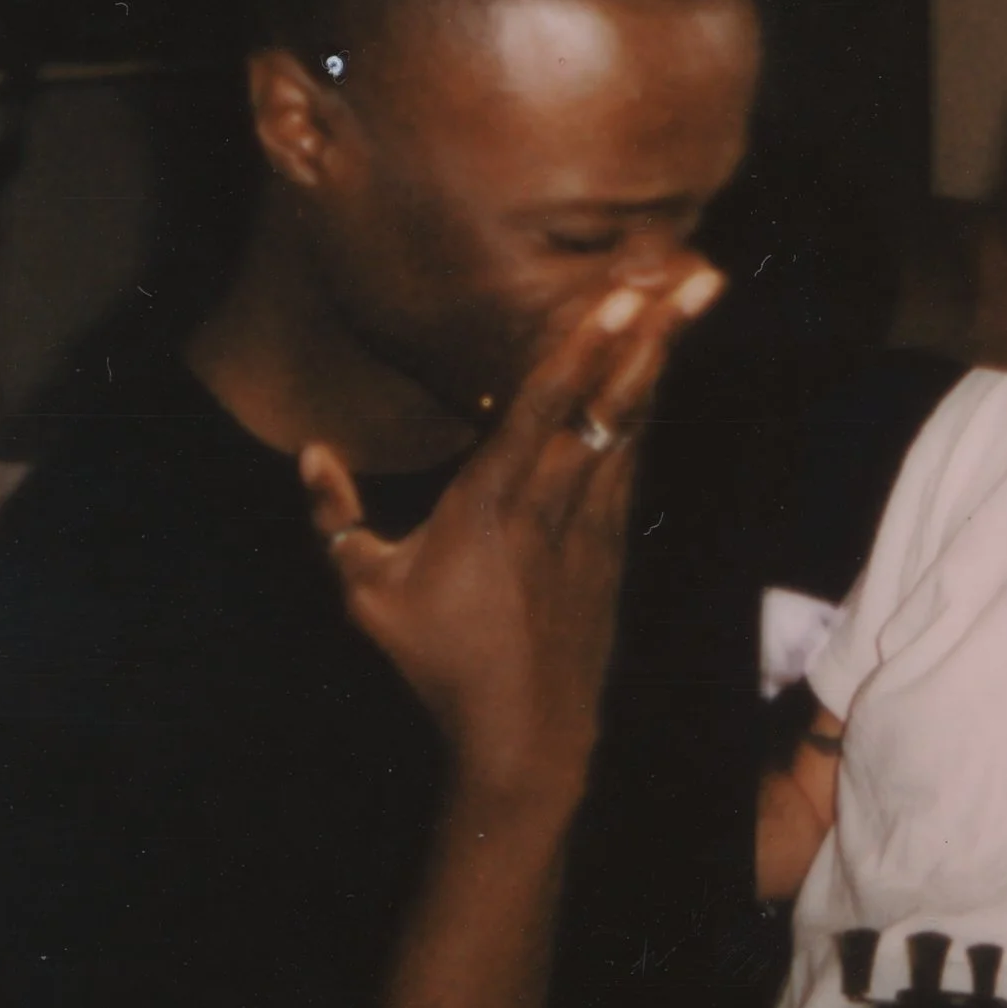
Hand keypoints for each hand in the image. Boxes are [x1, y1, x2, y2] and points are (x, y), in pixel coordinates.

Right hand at [298, 262, 723, 807]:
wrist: (526, 734)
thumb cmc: (439, 664)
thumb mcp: (369, 594)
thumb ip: (336, 519)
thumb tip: (311, 453)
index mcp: (491, 503)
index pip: (543, 407)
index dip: (583, 347)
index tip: (619, 296)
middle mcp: (553, 501)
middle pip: (610, 400)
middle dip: (652, 332)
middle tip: (695, 273)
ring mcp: (594, 521)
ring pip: (632, 421)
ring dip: (659, 357)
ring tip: (694, 295)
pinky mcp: (613, 543)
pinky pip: (632, 458)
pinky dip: (643, 408)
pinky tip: (658, 369)